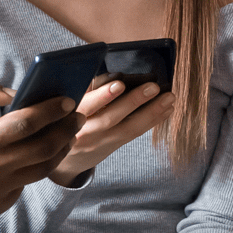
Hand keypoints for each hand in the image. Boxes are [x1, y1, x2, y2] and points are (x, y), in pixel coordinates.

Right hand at [0, 77, 80, 218]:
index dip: (51, 111)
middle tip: (76, 116)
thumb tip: (18, 91)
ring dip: (61, 149)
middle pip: (43, 148)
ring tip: (68, 134)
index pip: (26, 123)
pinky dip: (38, 166)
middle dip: (66, 129)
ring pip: (42, 168)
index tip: (67, 100)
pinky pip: (27, 183)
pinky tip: (43, 153)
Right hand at [49, 77, 174, 185]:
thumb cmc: (66, 118)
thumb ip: (87, 89)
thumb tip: (115, 75)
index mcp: (69, 116)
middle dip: (133, 102)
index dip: (103, 96)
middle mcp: (84, 132)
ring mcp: (99, 142)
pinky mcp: (112, 146)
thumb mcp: (66, 104)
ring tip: (169, 98)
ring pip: (128, 129)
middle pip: (110, 118)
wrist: (63, 157)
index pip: (86, 105)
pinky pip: (134, 134)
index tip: (120, 84)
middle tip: (153, 87)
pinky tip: (167, 109)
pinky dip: (152, 121)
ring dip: (151, 112)